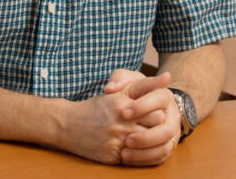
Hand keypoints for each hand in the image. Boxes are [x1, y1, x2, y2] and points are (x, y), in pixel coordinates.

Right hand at [58, 73, 177, 165]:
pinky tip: (134, 148)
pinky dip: (137, 153)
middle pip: (155, 126)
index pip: (156, 110)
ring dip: (149, 141)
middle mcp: (121, 121)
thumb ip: (141, 86)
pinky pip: (135, 157)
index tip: (157, 111)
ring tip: (144, 136)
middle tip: (153, 124)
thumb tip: (167, 77)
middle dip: (157, 125)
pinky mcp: (113, 155)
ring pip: (147, 142)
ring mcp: (117, 139)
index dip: (158, 111)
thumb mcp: (116, 92)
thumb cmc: (95, 107)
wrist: (68, 124)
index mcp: (122, 103)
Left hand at [105, 69, 181, 165]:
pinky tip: (128, 158)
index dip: (142, 106)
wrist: (146, 106)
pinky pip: (161, 156)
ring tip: (125, 151)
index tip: (124, 113)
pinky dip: (145, 159)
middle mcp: (172, 114)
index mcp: (164, 95)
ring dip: (145, 150)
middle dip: (145, 135)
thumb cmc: (135, 92)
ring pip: (165, 145)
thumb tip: (110, 88)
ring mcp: (172, 131)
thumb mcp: (128, 80)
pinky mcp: (168, 145)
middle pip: (165, 127)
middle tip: (126, 138)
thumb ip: (119, 78)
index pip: (159, 98)